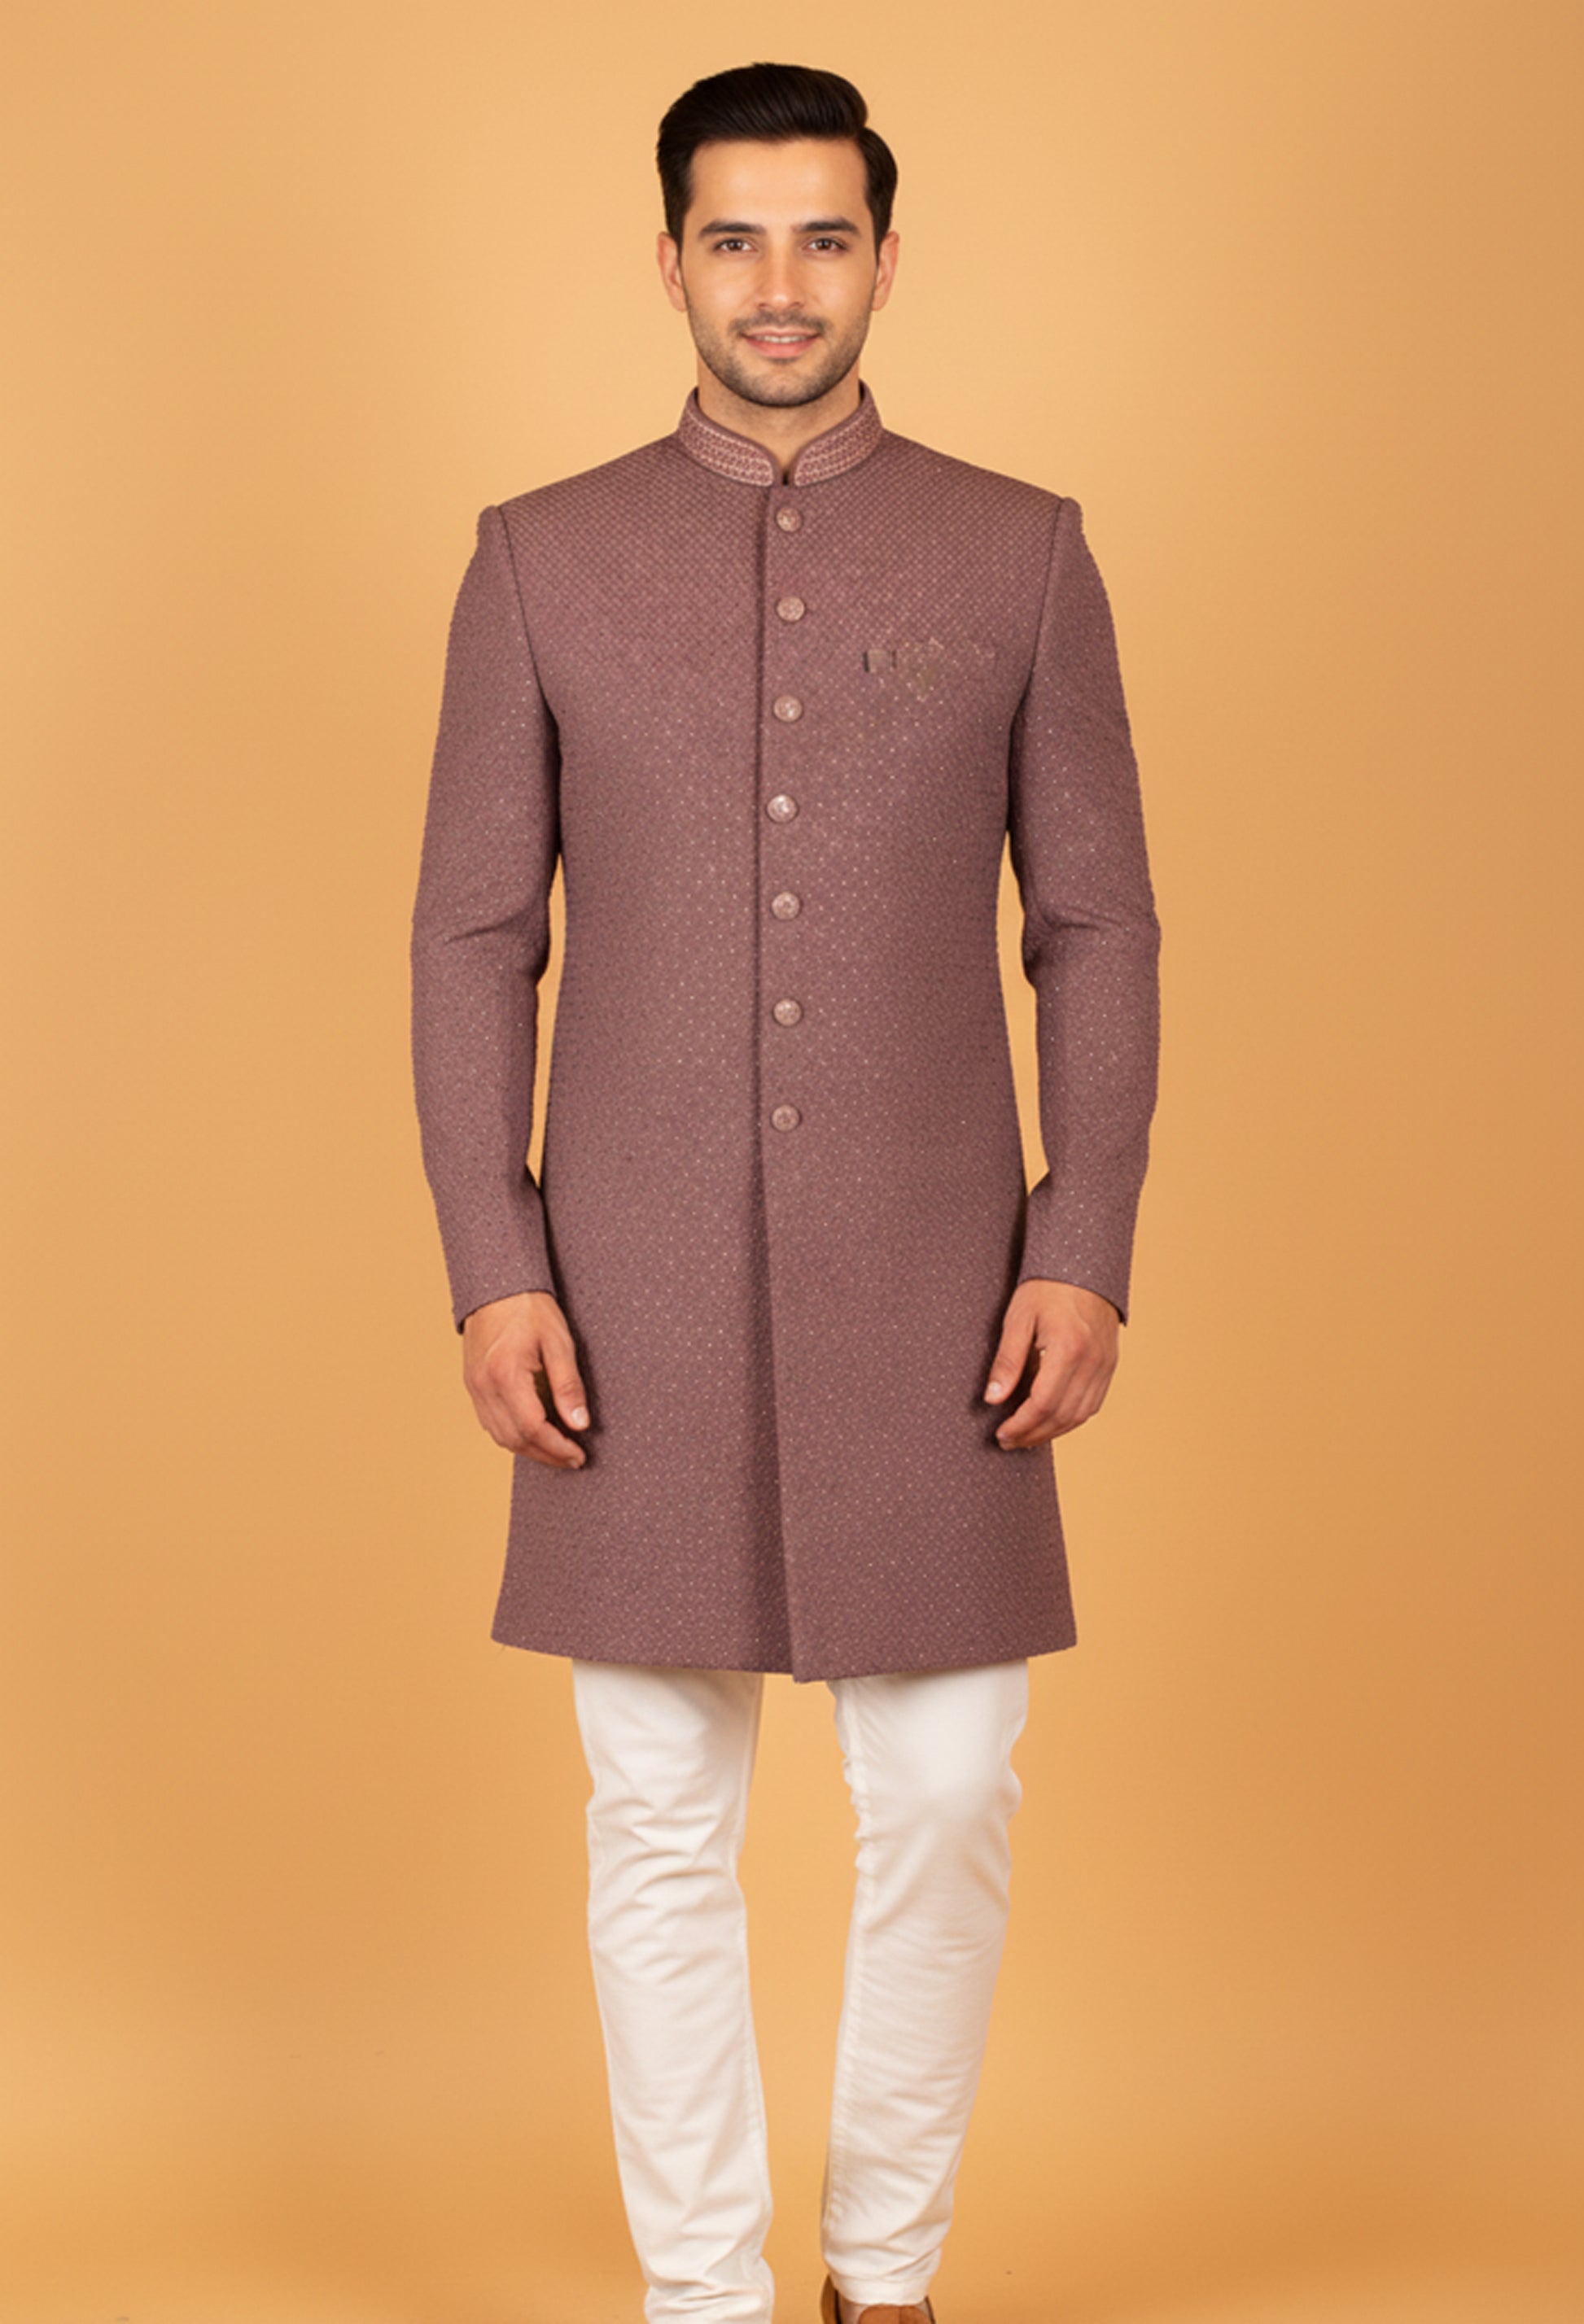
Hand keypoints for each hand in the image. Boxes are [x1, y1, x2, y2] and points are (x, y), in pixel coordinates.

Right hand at [461, 1290, 590, 1468]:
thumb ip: (569, 1385)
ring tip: (556, 1450)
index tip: (578, 1455)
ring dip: (528, 1449)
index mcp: (506, 1375)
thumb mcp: (559, 1342)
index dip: (557, 1448)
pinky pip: (490, 1422)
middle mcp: (484, 1386)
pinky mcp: (472, 1384)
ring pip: (499, 1436)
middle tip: (572, 1459)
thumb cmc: (529, 1308)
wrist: (496, 1286)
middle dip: (545, 1455)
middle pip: (514, 1439)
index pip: (532, 1428)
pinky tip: (533, 1433)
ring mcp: (474, 1387)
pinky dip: (512, 1435)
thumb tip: (579, 1424)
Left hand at [983, 1278, 1119, 1448]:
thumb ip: (1007, 1361)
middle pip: (1062, 1415)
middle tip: (1009, 1441)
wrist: (1084, 1269)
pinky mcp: (1110, 1366)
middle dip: (1033, 1435)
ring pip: (1080, 1415)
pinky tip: (1051, 1421)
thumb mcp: (1018, 1319)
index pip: (1042, 1403)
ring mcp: (1105, 1365)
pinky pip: (1092, 1404)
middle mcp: (1092, 1361)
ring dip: (1052, 1432)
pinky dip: (1071, 1419)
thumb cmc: (1047, 1289)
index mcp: (1068, 1349)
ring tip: (1026, 1436)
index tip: (1001, 1435)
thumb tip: (993, 1399)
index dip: (1021, 1425)